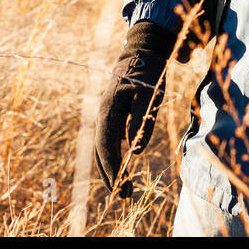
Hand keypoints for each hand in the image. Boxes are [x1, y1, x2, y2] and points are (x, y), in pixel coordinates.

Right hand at [94, 21, 175, 197]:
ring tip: (124, 187)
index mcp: (107, 110)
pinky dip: (114, 155)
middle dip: (110, 175)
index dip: (112, 169)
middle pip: (100, 151)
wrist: (141, 52)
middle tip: (124, 196)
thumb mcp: (149, 95)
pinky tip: (124, 166)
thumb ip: (141, 120)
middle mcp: (102, 114)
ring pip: (103, 146)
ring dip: (111, 167)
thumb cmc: (147, 73)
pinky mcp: (113, 114)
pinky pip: (109, 139)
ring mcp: (106, 114)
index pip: (105, 146)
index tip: (120, 188)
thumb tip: (136, 150)